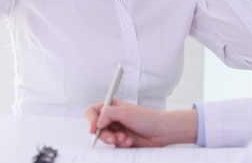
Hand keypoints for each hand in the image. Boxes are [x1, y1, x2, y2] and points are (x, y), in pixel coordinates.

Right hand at [84, 99, 198, 147]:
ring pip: (105, 138)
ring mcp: (116, 129)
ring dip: (114, 139)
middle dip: (104, 134)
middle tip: (114, 138)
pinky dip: (120, 144)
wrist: (161, 131)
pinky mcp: (120, 140)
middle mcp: (113, 118)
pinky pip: (113, 145)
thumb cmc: (148, 118)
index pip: (93, 111)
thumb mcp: (126, 112)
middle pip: (97, 127)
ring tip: (125, 138)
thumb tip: (97, 122)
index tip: (94, 128)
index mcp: (112, 106)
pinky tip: (129, 142)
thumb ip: (108, 114)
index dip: (91, 120)